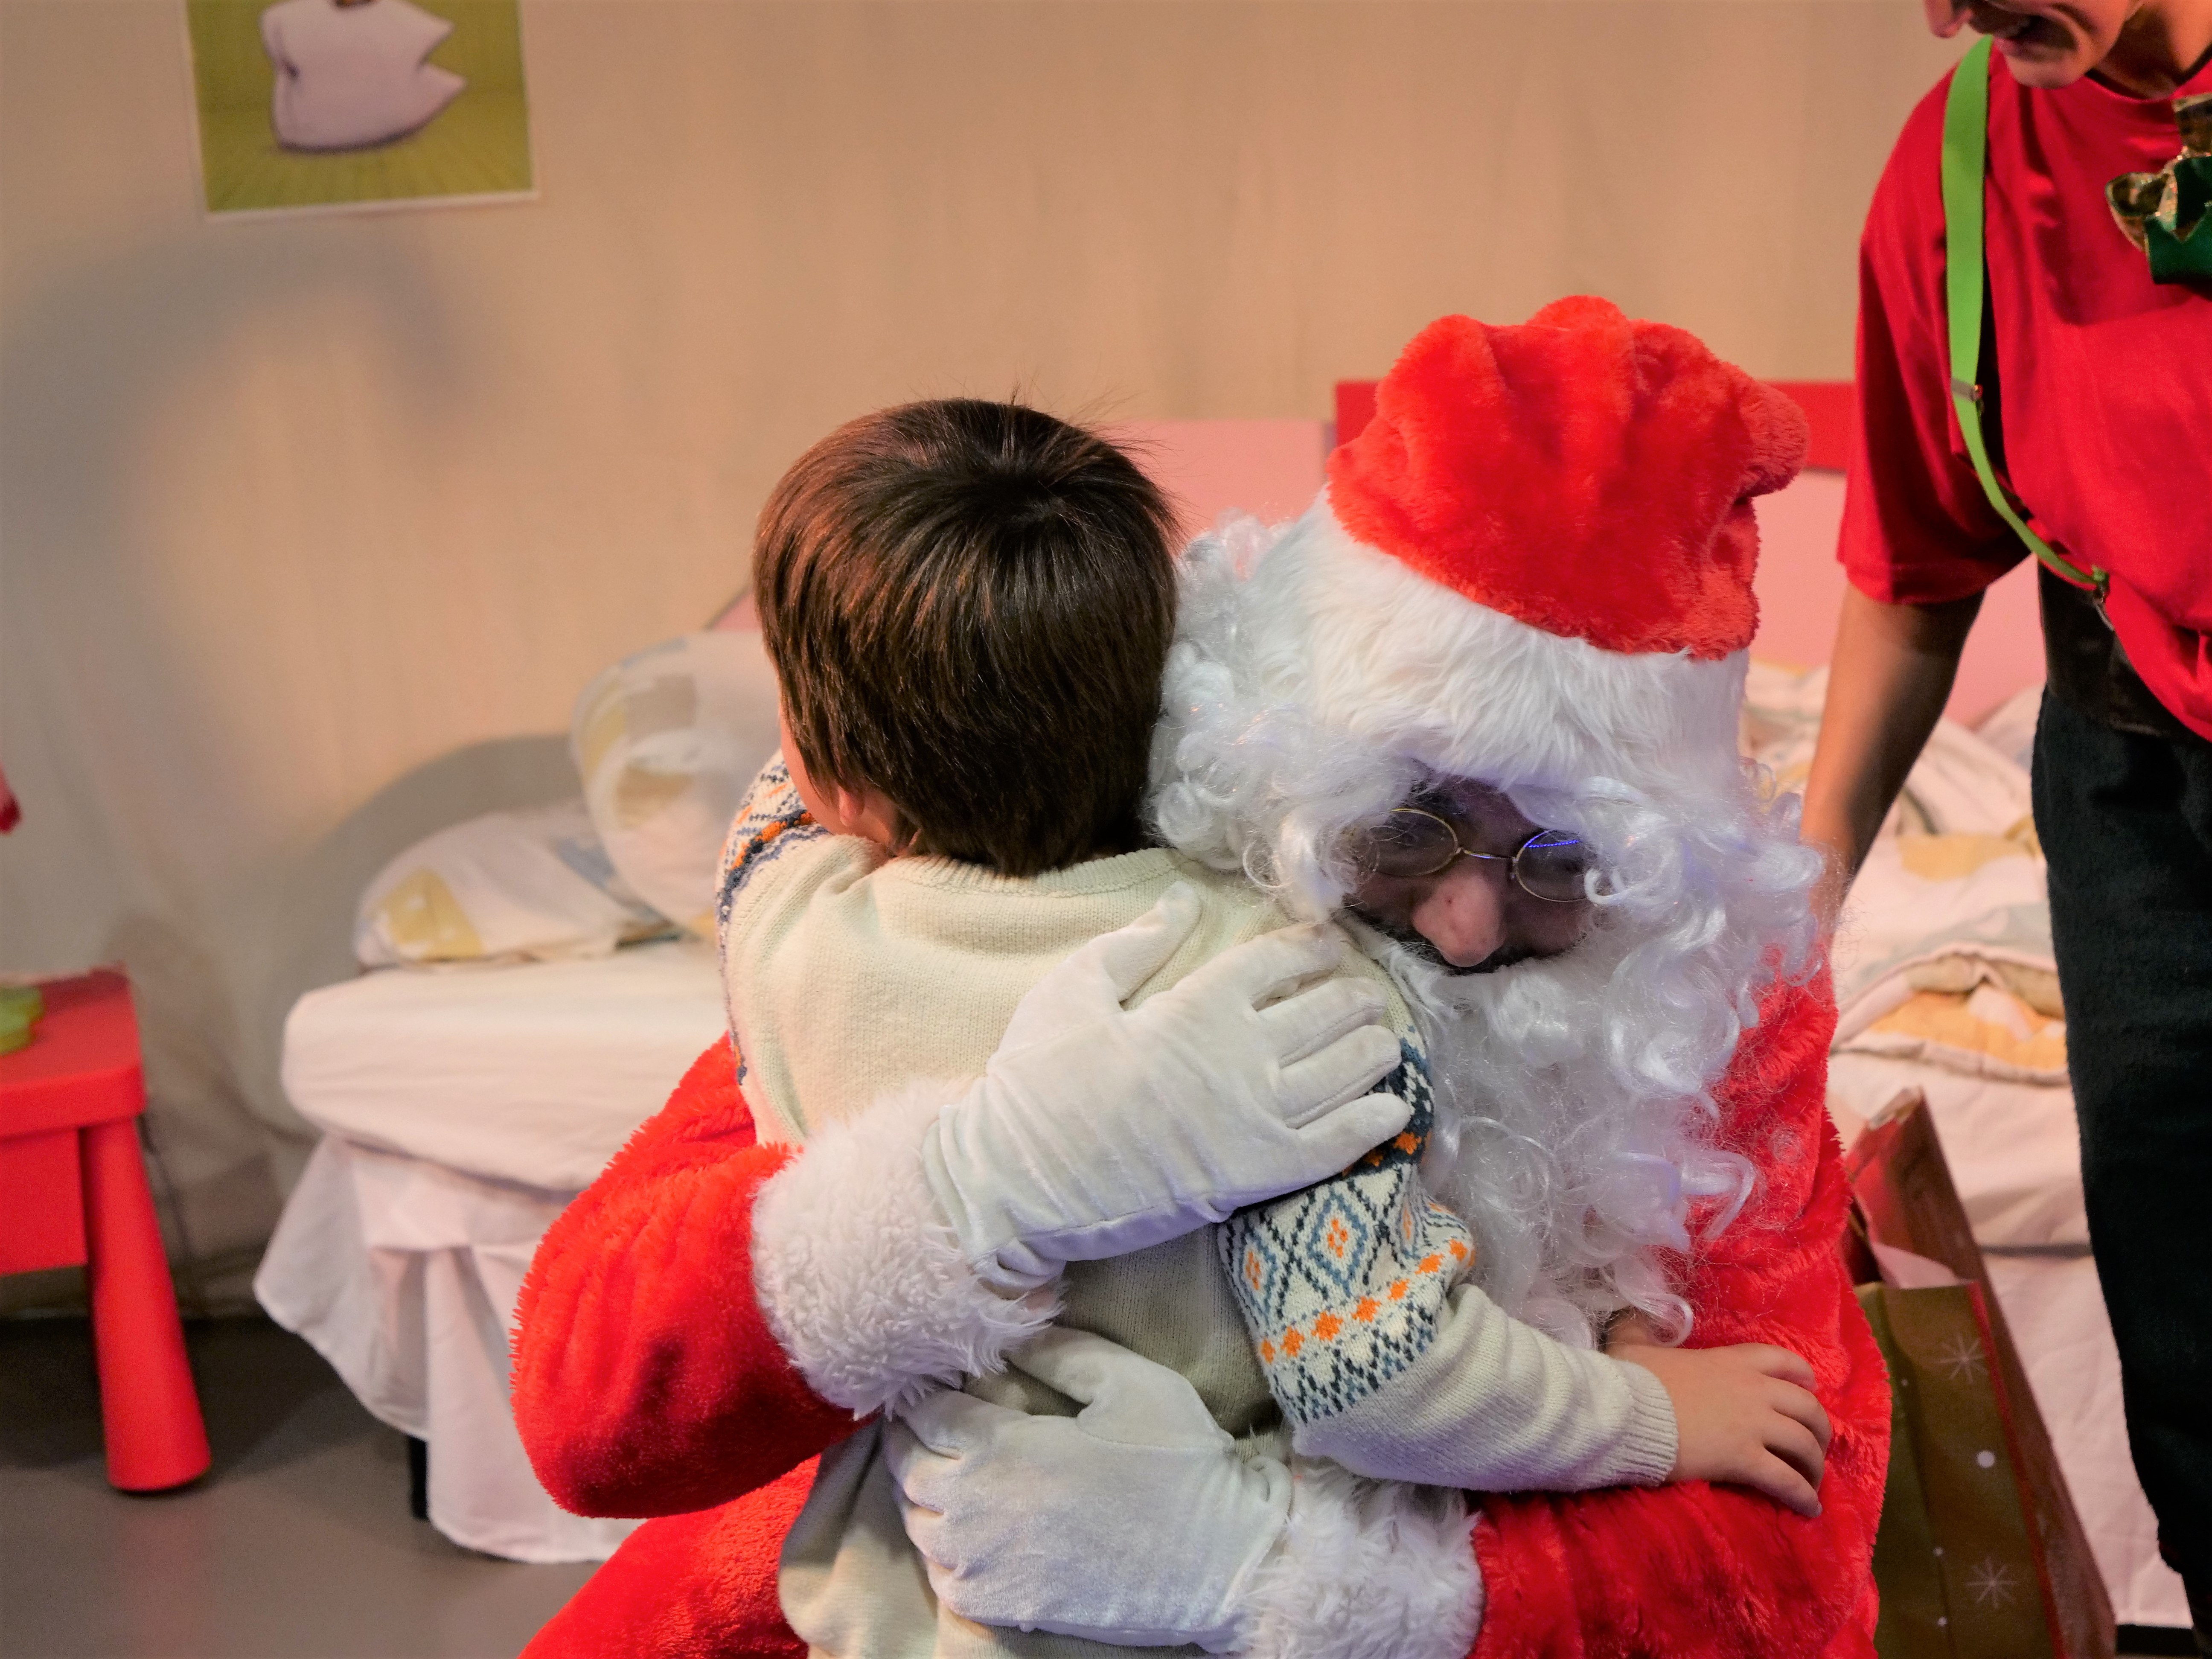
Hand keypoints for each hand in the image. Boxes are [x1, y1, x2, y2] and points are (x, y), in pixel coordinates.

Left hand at [885, 1329, 1288, 1651]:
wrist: (1221, 1562)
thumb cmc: (1180, 1464)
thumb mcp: (1130, 1383)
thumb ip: (1063, 1351)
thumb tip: (1009, 1335)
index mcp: (1006, 1448)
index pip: (930, 1415)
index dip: (923, 1394)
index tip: (928, 1381)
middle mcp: (980, 1509)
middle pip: (910, 1470)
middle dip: (911, 1439)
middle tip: (925, 1421)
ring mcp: (987, 1565)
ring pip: (919, 1525)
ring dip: (920, 1492)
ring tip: (940, 1469)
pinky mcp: (1003, 1607)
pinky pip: (943, 1576)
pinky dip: (940, 1548)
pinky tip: (963, 1530)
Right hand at [923, 883, 1408, 1284]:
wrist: (1024, 1179)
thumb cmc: (1041, 1079)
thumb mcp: (1076, 989)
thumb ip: (1137, 943)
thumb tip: (1184, 898)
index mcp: (1197, 1004)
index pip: (1277, 961)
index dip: (1311, 947)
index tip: (1329, 942)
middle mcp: (1241, 1055)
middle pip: (1325, 1013)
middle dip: (1354, 998)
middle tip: (1367, 994)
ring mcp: (1256, 1117)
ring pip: (1343, 1073)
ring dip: (1374, 1052)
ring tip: (1385, 1041)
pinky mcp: (1257, 1175)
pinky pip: (1336, 1144)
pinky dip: (1371, 1122)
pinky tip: (1391, 1107)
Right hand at [1609, 1324, 1831, 1517]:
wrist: (1625, 1411)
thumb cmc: (1630, 1379)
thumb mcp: (1635, 1346)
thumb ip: (1640, 1330)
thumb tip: (1630, 1318)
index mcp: (1730, 1361)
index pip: (1781, 1361)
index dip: (1802, 1376)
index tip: (1810, 1389)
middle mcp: (1752, 1390)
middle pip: (1806, 1407)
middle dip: (1818, 1428)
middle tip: (1815, 1446)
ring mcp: (1752, 1425)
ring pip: (1803, 1444)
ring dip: (1815, 1465)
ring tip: (1813, 1481)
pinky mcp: (1745, 1459)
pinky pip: (1786, 1480)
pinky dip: (1803, 1495)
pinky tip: (1810, 1508)